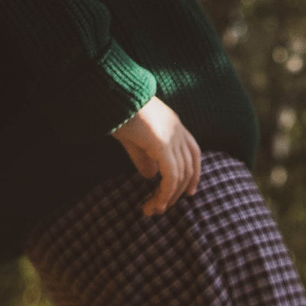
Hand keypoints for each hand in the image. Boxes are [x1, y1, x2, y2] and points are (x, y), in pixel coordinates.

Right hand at [112, 96, 201, 215]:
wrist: (112, 95)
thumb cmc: (118, 112)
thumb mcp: (133, 138)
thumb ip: (144, 156)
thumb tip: (151, 176)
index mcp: (173, 124)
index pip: (193, 153)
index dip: (193, 174)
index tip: (188, 193)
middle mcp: (178, 129)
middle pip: (189, 167)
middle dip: (178, 192)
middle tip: (161, 208)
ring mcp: (172, 135)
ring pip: (180, 175)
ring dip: (167, 197)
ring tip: (153, 210)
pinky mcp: (162, 143)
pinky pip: (171, 176)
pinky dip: (165, 193)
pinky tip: (155, 204)